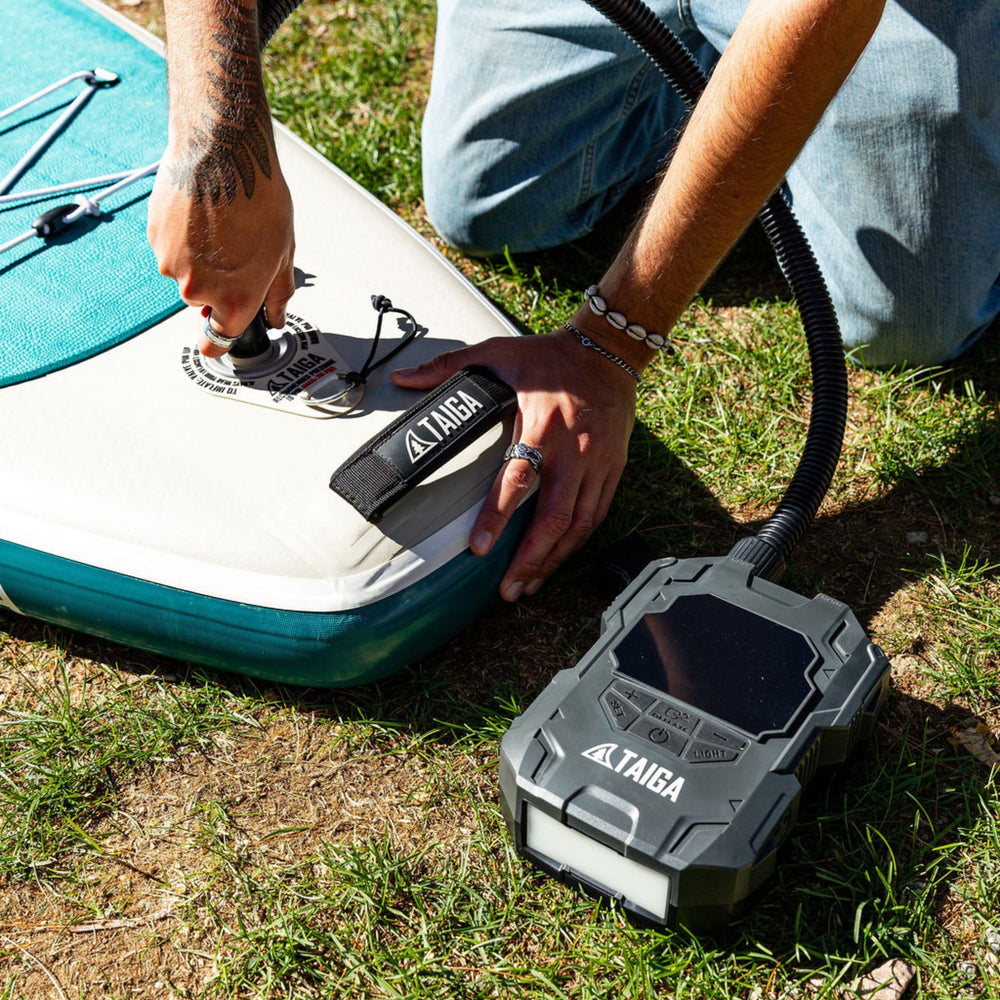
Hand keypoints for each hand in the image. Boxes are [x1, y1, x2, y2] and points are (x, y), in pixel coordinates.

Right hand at [147, 136, 295, 356]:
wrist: (222, 151)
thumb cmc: (257, 198)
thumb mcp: (283, 252)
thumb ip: (278, 292)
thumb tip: (276, 315)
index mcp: (234, 299)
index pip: (218, 341)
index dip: (221, 339)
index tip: (220, 339)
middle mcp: (197, 288)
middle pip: (205, 301)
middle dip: (219, 283)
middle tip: (237, 249)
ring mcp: (171, 263)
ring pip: (186, 273)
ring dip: (200, 258)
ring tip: (220, 225)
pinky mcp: (155, 238)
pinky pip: (170, 248)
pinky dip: (183, 238)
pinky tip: (201, 214)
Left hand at [392, 328, 636, 600]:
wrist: (608, 350)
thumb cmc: (549, 356)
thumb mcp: (498, 352)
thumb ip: (447, 367)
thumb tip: (401, 378)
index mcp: (543, 424)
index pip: (519, 477)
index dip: (498, 516)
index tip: (479, 548)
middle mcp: (575, 449)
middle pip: (555, 516)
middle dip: (531, 558)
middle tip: (508, 589)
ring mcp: (598, 462)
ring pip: (579, 524)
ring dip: (553, 559)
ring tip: (528, 585)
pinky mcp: (613, 468)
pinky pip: (596, 514)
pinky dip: (577, 541)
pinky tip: (557, 559)